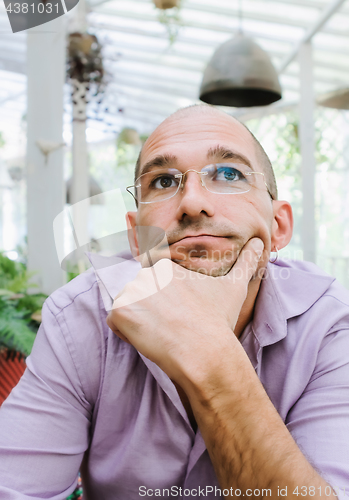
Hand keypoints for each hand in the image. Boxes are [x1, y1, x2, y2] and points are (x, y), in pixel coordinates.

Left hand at [106, 238, 263, 385]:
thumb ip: (245, 262)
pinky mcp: (120, 311)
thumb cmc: (218, 319)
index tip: (178, 314)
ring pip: (128, 307)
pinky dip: (126, 332)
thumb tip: (258, 244)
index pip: (154, 283)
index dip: (164, 301)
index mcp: (166, 266)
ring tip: (162, 332)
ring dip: (139, 321)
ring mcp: (130, 291)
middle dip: (151, 310)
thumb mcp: (234, 286)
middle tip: (172, 325)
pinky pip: (116, 322)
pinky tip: (149, 338)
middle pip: (140, 294)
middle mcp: (144, 273)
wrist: (204, 350)